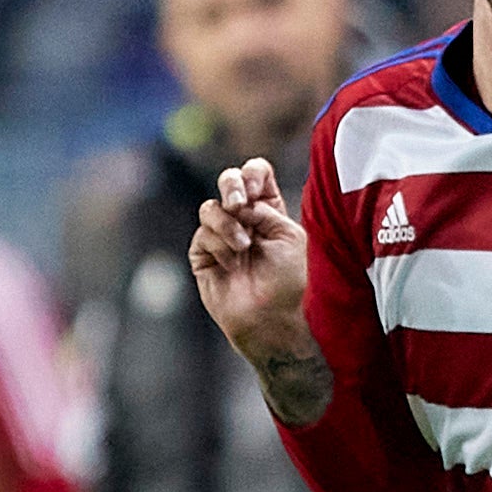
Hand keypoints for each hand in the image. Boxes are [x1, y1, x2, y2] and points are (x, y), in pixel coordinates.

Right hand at [189, 160, 314, 360]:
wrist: (271, 317)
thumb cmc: (288, 280)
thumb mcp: (288, 235)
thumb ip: (264, 211)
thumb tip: (238, 205)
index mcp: (268, 211)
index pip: (256, 174)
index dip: (253, 174)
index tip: (257, 190)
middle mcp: (243, 220)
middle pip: (228, 181)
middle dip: (231, 185)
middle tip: (238, 204)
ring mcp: (221, 236)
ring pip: (210, 208)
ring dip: (228, 224)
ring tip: (243, 246)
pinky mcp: (203, 255)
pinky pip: (203, 235)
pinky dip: (219, 246)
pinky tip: (232, 263)